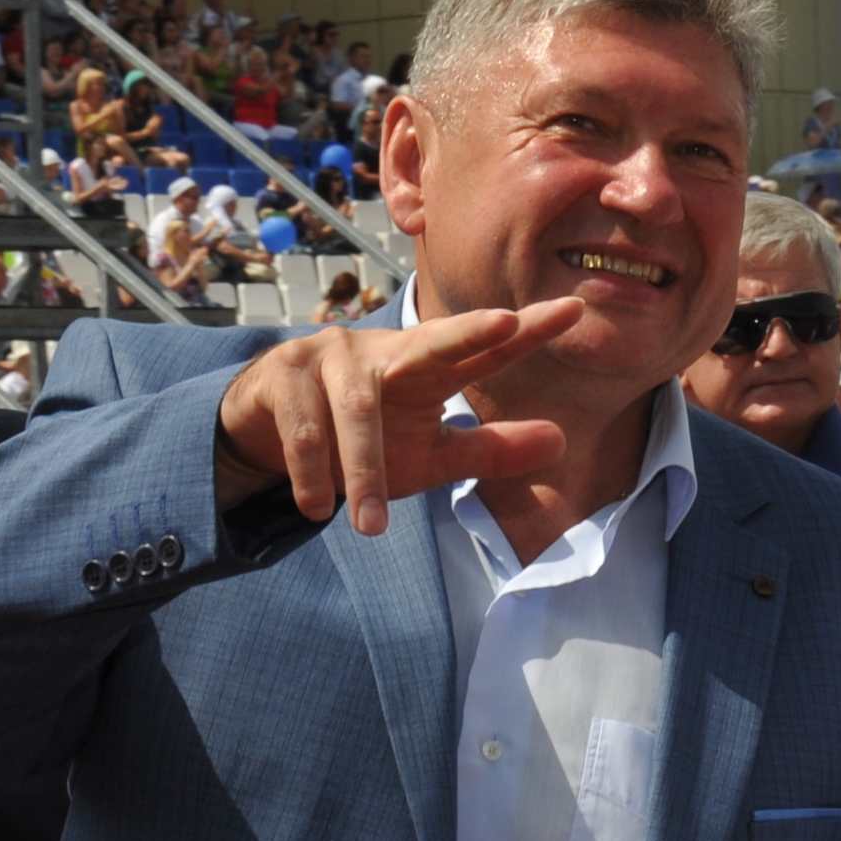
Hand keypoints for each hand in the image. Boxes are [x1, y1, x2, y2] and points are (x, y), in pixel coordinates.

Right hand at [213, 298, 581, 536]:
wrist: (266, 432)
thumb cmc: (363, 440)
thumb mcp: (429, 454)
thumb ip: (489, 449)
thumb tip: (561, 441)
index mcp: (425, 366)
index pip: (484, 350)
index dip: (527, 332)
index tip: (573, 311)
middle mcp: (383, 350)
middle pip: (431, 341)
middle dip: (468, 332)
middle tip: (506, 323)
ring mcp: (331, 356)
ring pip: (357, 411)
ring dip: (364, 472)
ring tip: (372, 529)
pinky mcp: (284, 375)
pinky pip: (304, 428)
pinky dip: (312, 472)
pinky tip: (318, 508)